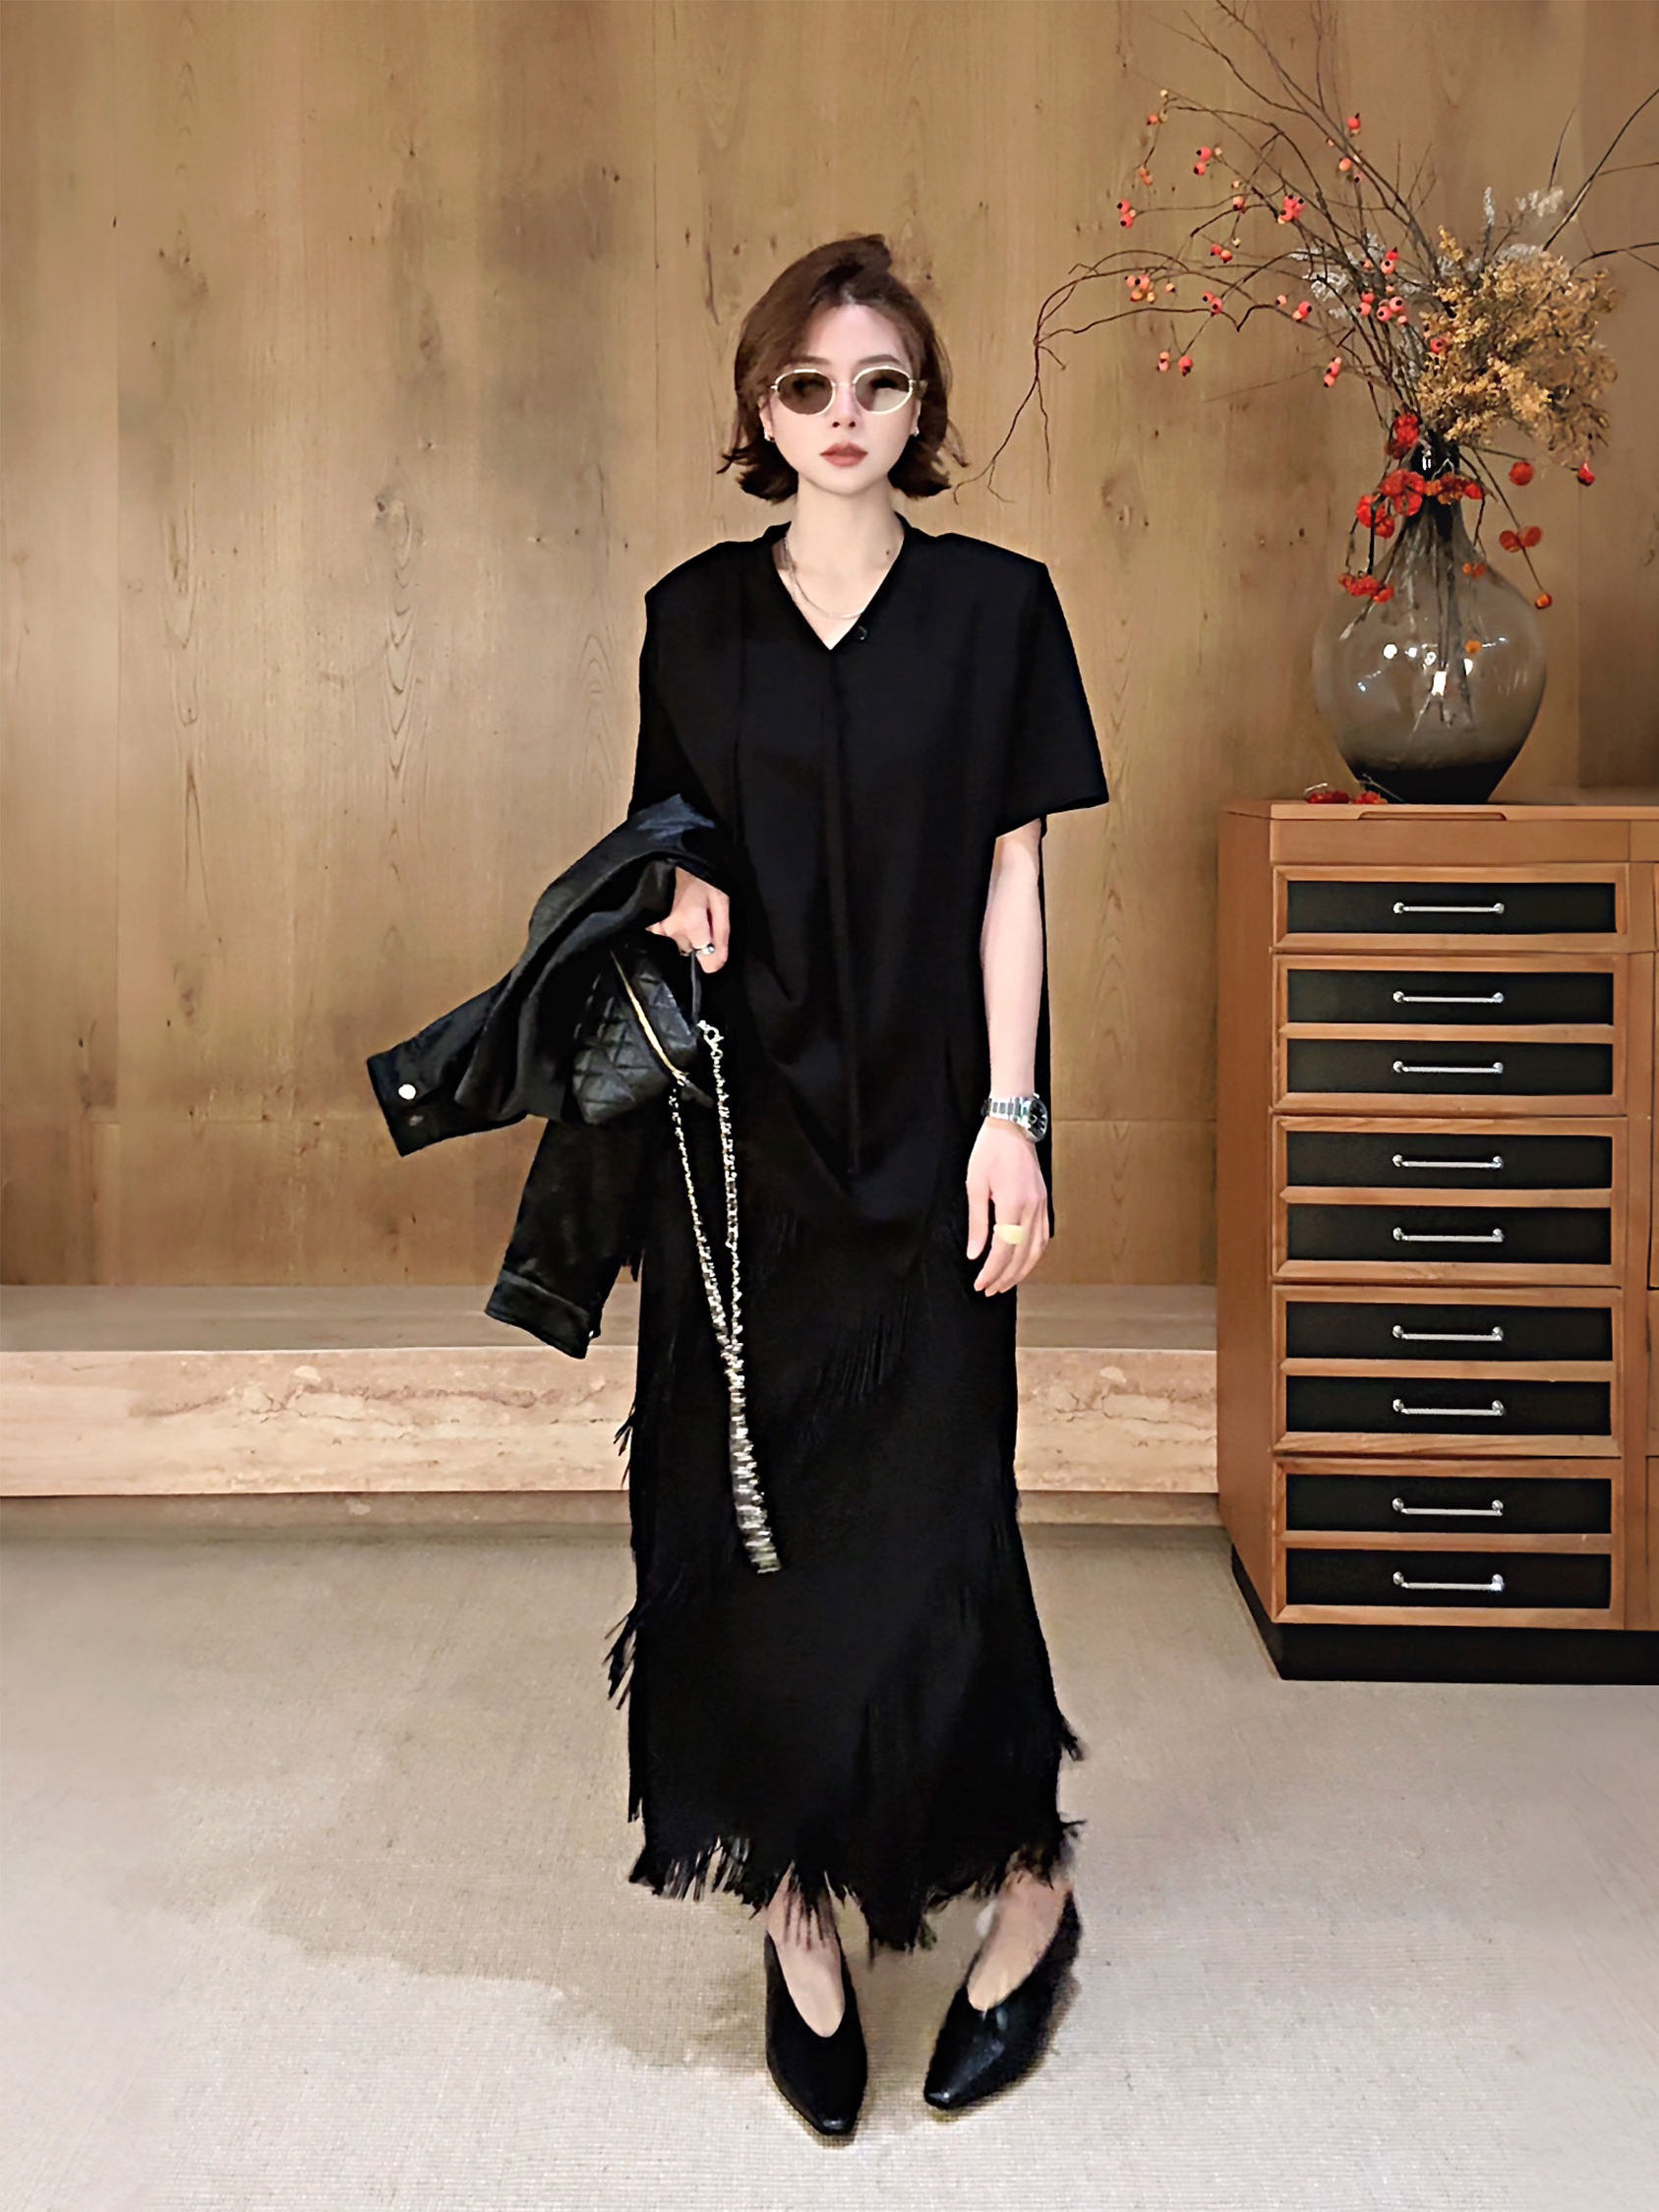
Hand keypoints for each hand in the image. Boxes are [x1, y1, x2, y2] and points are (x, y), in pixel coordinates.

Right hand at [646, 868, 729, 970]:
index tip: (714, 945)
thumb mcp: (719, 898)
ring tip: (682, 906)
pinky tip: (670, 907)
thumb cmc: (696, 875)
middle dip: (697, 937)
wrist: (665, 856)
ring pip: (675, 942)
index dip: (713, 956)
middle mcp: (672, 931)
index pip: (706, 962)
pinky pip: (661, 934)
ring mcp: (655, 928)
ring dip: (681, 931)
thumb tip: (719, 962)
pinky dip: (667, 924)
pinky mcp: (645, 923)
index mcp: (693, 924)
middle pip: (690, 950)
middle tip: (697, 912)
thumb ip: (722, 932)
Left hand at [966, 1117, 1050, 1292]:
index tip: (980, 1284)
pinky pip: (1044, 1236)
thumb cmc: (989, 1151)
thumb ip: (977, 1223)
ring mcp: (1042, 1205)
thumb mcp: (975, 1186)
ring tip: (1006, 1283)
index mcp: (1013, 1204)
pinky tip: (1023, 1262)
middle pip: (1022, 1255)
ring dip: (1022, 1270)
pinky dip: (1034, 1255)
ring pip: (1037, 1249)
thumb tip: (974, 1254)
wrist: (1013, 1126)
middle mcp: (1032, 1208)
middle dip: (1005, 1277)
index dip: (992, 1271)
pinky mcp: (1044, 1202)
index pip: (1004, 1250)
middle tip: (990, 1290)